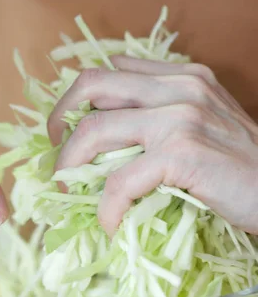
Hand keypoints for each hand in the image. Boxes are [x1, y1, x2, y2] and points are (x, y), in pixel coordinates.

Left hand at [48, 57, 257, 236]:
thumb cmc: (243, 164)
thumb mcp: (207, 119)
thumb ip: (166, 107)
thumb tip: (117, 111)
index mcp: (181, 76)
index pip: (109, 72)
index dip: (76, 101)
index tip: (66, 132)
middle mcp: (178, 88)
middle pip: (91, 86)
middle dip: (58, 121)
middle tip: (56, 157)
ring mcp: (179, 118)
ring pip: (95, 130)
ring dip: (68, 165)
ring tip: (67, 191)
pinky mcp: (183, 154)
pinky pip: (121, 181)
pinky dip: (107, 207)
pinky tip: (109, 224)